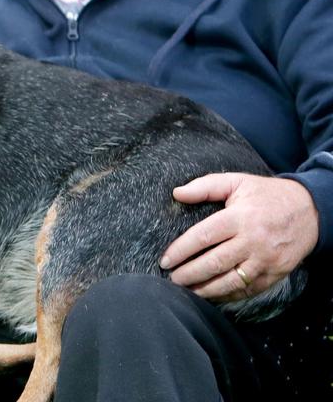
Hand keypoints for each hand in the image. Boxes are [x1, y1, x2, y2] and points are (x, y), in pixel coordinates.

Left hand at [160, 173, 317, 301]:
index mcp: (240, 217)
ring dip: (206, 289)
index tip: (165, 260)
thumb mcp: (237, 182)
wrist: (311, 211)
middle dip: (189, 274)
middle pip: (214, 263)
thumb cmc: (267, 195)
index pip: (204, 236)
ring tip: (187, 291)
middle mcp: (253, 241)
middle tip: (172, 279)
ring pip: (231, 281)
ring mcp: (265, 260)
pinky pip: (249, 290)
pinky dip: (229, 296)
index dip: (181, 250)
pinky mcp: (276, 273)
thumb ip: (205, 186)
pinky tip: (213, 295)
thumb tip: (177, 193)